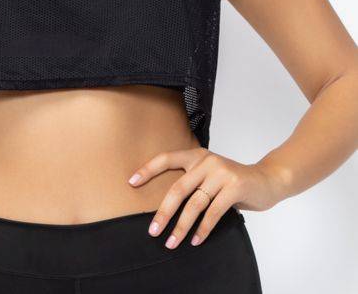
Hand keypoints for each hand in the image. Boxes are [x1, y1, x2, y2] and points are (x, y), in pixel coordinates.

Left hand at [127, 147, 281, 248]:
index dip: (148, 170)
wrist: (267, 179)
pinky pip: (213, 212)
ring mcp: (221, 172)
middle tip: (153, 231)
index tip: (131, 183)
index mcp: (197, 155)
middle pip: (178, 188)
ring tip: (172, 243)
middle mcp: (206, 161)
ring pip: (195, 204)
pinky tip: (195, 241)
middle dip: (163, 212)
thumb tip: (165, 205)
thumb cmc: (233, 181)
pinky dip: (203, 229)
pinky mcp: (234, 186)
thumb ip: (193, 181)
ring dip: (182, 226)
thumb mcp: (210, 174)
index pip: (167, 158)